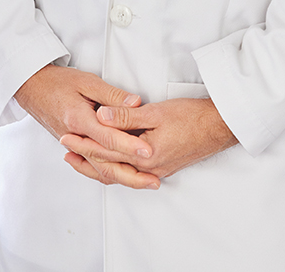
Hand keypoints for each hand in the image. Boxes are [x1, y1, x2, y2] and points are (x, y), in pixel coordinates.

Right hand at [14, 65, 160, 188]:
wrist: (32, 87)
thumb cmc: (58, 81)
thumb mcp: (87, 81)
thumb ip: (112, 95)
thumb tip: (135, 103)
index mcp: (79, 119)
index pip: (108, 137)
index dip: (129, 146)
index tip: (148, 151)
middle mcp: (75, 137)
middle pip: (105, 162)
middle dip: (131, 173)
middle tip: (153, 178)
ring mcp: (73, 144)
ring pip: (98, 168)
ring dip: (122, 177)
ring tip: (143, 181)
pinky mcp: (73, 146)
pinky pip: (91, 165)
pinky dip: (106, 173)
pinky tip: (120, 176)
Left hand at [60, 97, 236, 184]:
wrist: (219, 127)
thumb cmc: (191, 117)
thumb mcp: (156, 112)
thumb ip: (126, 117)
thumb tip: (100, 116)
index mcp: (143, 155)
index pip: (105, 150)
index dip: (84, 143)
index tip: (65, 137)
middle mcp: (148, 168)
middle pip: (109, 165)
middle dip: (85, 157)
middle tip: (65, 150)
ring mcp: (155, 170)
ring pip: (120, 172)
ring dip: (98, 165)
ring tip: (80, 159)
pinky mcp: (162, 166)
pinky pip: (131, 172)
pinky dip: (116, 167)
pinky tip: (111, 162)